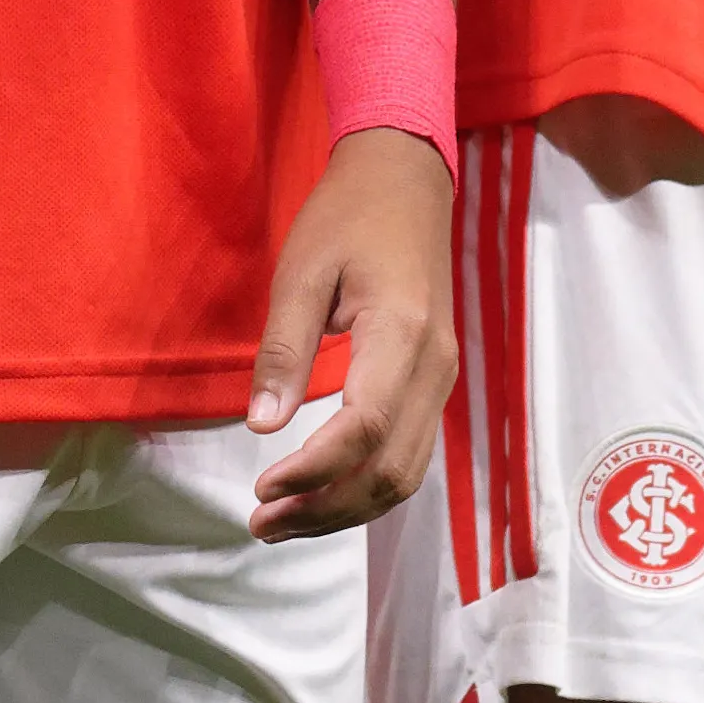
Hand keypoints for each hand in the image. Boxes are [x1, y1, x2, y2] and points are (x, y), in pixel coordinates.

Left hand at [245, 128, 453, 538]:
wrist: (406, 179)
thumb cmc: (348, 217)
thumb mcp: (301, 270)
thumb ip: (283, 349)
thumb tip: (261, 425)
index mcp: (402, 332)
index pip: (364, 427)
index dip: (313, 471)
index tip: (260, 489)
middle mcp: (435, 365)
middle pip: (392, 470)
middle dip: (327, 509)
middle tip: (261, 523)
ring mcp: (443, 377)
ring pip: (406, 473)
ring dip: (346, 508)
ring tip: (284, 520)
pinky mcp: (436, 380)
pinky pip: (409, 453)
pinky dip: (367, 485)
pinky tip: (321, 491)